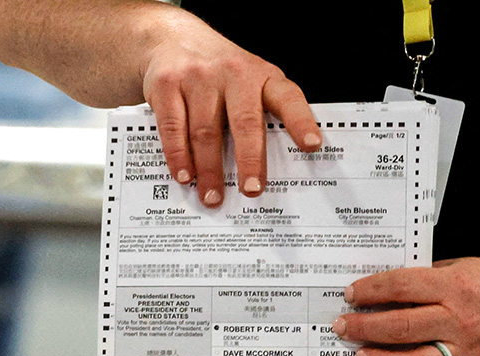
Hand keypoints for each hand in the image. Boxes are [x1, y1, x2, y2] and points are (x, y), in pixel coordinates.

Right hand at [140, 21, 320, 207]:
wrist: (173, 36)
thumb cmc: (222, 72)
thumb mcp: (252, 81)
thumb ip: (264, 114)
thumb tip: (279, 166)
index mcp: (263, 76)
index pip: (288, 99)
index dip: (301, 122)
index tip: (312, 145)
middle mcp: (234, 73)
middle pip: (245, 122)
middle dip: (250, 160)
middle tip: (252, 190)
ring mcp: (199, 77)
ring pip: (206, 131)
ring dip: (209, 169)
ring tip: (213, 195)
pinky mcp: (167, 84)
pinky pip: (173, 127)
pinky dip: (179, 156)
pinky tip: (185, 174)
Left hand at [332, 256, 479, 355]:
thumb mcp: (460, 266)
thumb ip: (426, 280)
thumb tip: (385, 291)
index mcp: (455, 286)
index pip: (402, 287)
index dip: (371, 290)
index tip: (351, 294)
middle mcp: (459, 320)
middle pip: (402, 326)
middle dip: (365, 327)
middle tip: (344, 327)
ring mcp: (467, 350)